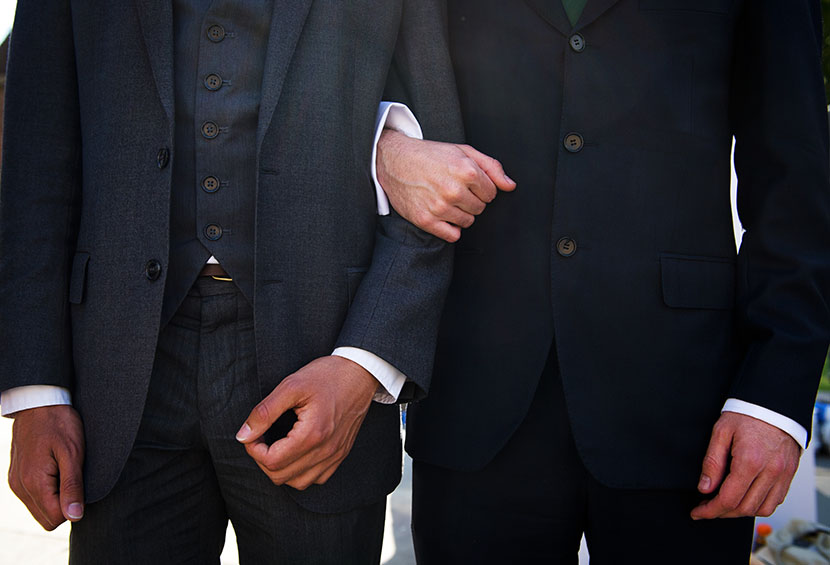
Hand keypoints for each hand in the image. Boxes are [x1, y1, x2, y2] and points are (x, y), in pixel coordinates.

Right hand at [8, 405, 84, 529]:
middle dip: (64, 505)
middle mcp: (20, 487)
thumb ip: (72, 486)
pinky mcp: (16, 477)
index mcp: (34, 483)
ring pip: (39, 510)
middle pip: (47, 519)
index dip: (74, 506)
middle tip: (74, 477)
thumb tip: (74, 516)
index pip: (56, 518)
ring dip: (56, 498)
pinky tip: (55, 470)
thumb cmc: (59, 424)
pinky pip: (33, 498)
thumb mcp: (73, 453)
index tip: (80, 483)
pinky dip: (47, 491)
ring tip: (64, 471)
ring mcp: (15, 483)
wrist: (38, 403)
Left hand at [236, 356, 377, 489]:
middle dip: (263, 459)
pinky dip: (300, 472)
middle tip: (262, 437)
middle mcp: (325, 451)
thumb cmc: (327, 375)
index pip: (271, 461)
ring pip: (298, 483)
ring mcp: (335, 455)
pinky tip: (296, 452)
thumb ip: (265, 412)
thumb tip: (243, 436)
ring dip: (281, 469)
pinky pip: (316, 479)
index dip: (253, 449)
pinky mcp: (341, 454)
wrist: (360, 372)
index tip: (253, 432)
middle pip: (280, 476)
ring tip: (277, 445)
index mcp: (312, 435)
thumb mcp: (291, 385)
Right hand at [377, 129, 515, 242]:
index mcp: (466, 170)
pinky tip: (441, 213)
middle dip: (471, 200)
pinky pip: (452, 235)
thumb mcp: (463, 152)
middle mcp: (453, 190)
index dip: (481, 188)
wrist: (394, 161)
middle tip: (453, 189)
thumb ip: (491, 167)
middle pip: (480, 209)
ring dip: (460, 213)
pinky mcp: (426, 220)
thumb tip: (510, 186)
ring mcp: (439, 207)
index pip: (492, 193)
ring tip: (445, 199)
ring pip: (468, 222)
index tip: (467, 183)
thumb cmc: (430, 155)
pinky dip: (450, 228)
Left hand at [691, 412, 799, 518]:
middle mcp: (770, 471)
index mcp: (750, 461)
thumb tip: (705, 488)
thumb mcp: (720, 432)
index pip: (729, 498)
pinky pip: (775, 501)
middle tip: (706, 508)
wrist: (773, 404)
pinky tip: (744, 498)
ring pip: (762, 509)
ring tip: (724, 505)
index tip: (698, 512)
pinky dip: (759, 506)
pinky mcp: (789, 474)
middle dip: (722, 513)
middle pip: (744, 508)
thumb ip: (712, 462)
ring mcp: (782, 474)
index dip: (710, 510)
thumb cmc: (746, 414)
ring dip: (740, 513)